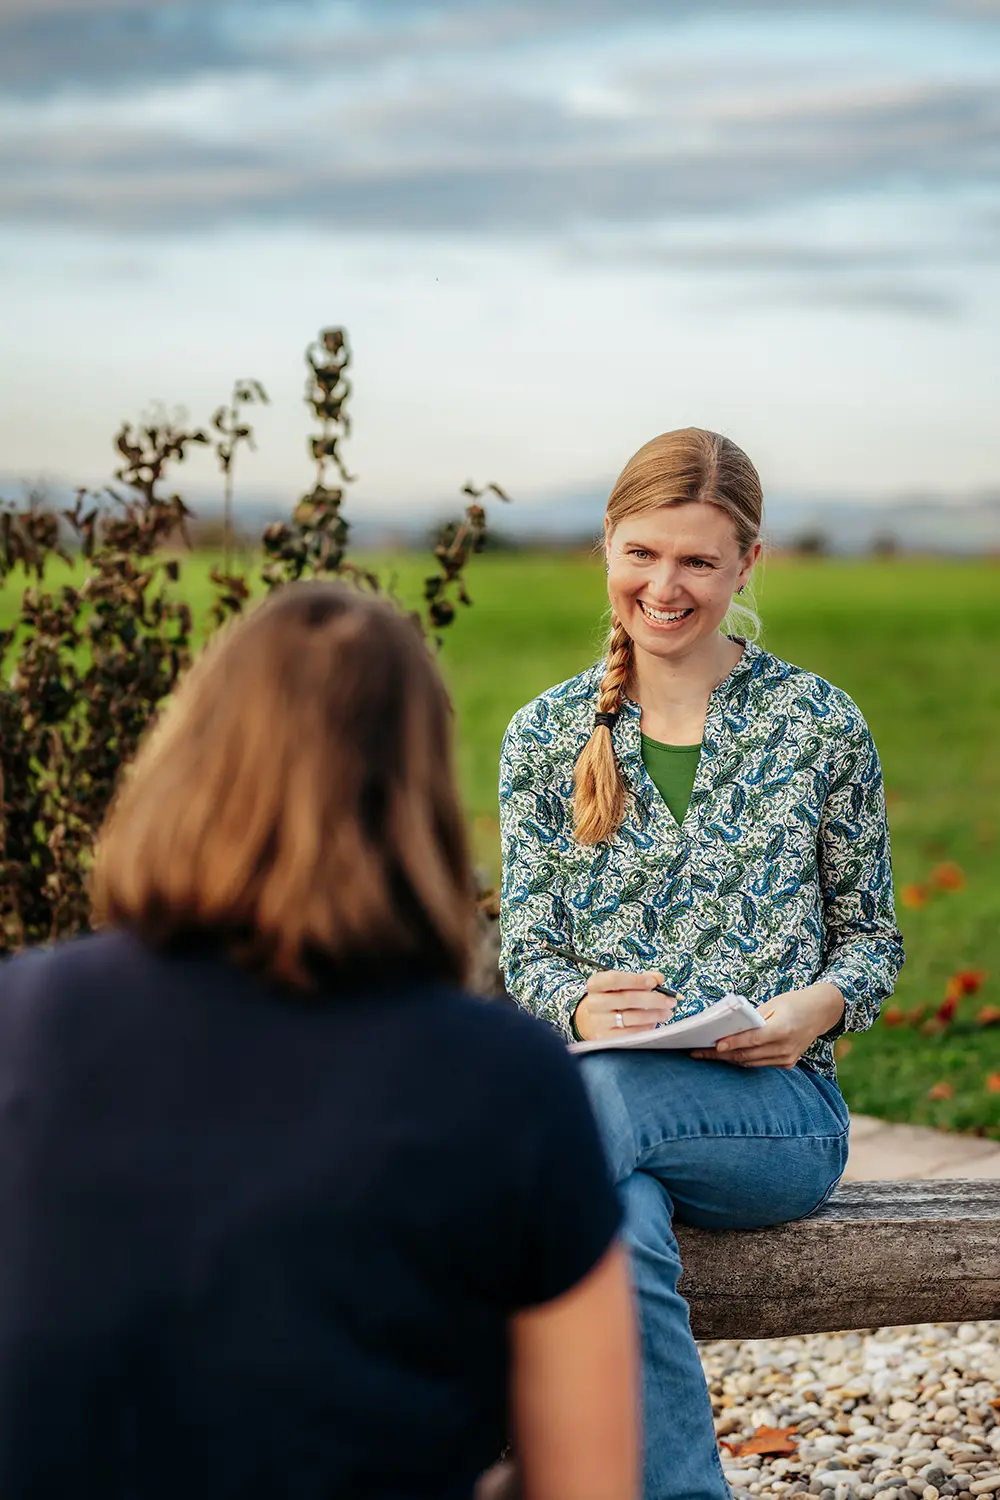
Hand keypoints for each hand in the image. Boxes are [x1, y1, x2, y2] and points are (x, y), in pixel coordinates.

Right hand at [573, 970, 676, 1042]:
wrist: (592, 1020)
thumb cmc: (612, 998)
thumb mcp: (622, 984)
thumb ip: (641, 978)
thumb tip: (659, 978)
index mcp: (595, 984)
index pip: (615, 979)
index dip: (637, 980)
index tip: (655, 983)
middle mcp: (594, 1003)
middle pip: (626, 999)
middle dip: (653, 999)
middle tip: (670, 1000)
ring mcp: (599, 1022)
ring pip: (631, 1017)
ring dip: (654, 1015)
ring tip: (667, 1012)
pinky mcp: (606, 1039)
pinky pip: (631, 1033)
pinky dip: (646, 1028)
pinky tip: (654, 1023)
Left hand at [689, 983, 844, 1068]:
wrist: (821, 1012)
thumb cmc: (794, 1002)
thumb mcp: (773, 1004)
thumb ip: (753, 1018)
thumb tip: (728, 1028)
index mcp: (783, 1030)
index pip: (752, 1040)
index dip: (731, 1044)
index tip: (713, 1046)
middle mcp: (785, 1048)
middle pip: (747, 1055)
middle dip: (720, 1055)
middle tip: (697, 1052)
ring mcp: (787, 1059)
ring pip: (750, 1063)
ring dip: (727, 1059)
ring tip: (705, 1054)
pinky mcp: (787, 1064)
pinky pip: (759, 1064)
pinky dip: (742, 1059)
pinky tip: (726, 1055)